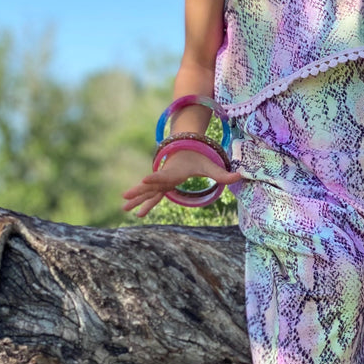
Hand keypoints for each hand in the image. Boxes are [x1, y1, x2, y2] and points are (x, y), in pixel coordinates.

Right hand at [122, 149, 242, 217]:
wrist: (186, 150)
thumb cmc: (198, 159)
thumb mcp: (211, 165)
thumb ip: (224, 173)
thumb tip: (241, 176)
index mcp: (175, 172)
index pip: (164, 175)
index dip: (155, 177)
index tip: (144, 178)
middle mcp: (165, 177)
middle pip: (150, 185)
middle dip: (138, 191)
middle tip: (125, 197)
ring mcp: (161, 182)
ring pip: (147, 192)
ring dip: (136, 199)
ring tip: (123, 208)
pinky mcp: (160, 186)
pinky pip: (150, 196)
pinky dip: (142, 203)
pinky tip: (135, 213)